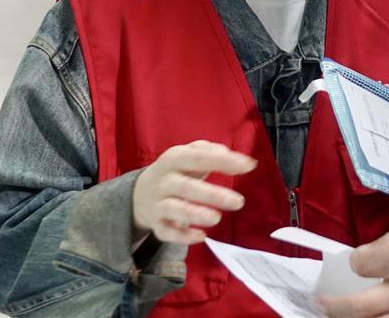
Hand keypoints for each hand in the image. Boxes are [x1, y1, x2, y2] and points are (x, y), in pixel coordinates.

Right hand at [132, 141, 255, 245]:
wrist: (139, 193)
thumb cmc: (176, 171)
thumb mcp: (187, 154)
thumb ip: (209, 152)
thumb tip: (231, 156)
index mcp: (173, 158)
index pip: (198, 157)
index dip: (223, 160)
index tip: (249, 165)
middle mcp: (164, 180)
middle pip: (186, 187)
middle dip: (212, 195)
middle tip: (238, 202)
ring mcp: (158, 203)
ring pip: (174, 209)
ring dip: (195, 214)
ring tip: (217, 218)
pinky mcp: (157, 224)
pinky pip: (166, 232)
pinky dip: (182, 237)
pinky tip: (201, 237)